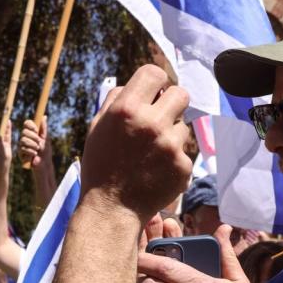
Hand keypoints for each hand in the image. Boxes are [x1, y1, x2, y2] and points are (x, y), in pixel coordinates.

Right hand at [20, 117, 50, 168]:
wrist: (44, 163)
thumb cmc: (46, 151)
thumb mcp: (46, 138)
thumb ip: (44, 128)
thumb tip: (44, 116)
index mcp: (31, 132)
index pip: (26, 123)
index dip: (30, 125)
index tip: (36, 130)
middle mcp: (25, 137)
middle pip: (24, 131)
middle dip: (33, 137)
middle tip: (39, 142)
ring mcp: (22, 145)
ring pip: (23, 140)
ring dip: (33, 145)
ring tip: (38, 149)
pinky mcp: (20, 152)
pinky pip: (22, 148)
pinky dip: (30, 151)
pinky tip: (34, 155)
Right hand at [80, 65, 191, 223]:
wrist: (112, 209)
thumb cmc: (101, 165)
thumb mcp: (98, 126)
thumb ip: (119, 99)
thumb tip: (141, 84)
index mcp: (126, 109)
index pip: (155, 73)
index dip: (155, 81)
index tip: (153, 92)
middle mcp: (151, 123)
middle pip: (181, 93)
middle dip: (171, 103)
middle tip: (160, 117)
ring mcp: (170, 146)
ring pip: (183, 125)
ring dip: (171, 133)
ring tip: (151, 152)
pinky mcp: (183, 166)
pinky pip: (184, 151)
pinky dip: (173, 158)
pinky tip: (156, 170)